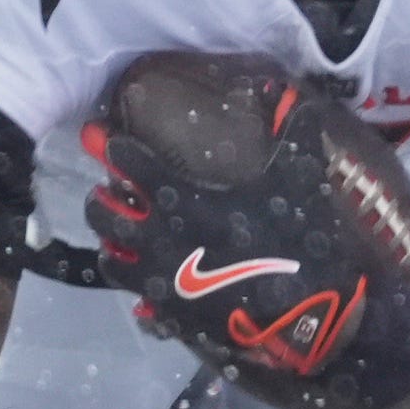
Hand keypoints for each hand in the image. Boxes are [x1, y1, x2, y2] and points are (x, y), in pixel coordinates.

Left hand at [81, 88, 409, 408]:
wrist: (308, 314)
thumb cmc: (299, 239)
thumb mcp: (302, 176)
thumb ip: (295, 131)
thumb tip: (293, 94)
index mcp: (181, 198)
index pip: (129, 162)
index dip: (117, 148)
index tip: (112, 142)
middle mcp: (158, 235)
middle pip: (101, 212)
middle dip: (101, 198)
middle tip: (109, 192)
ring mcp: (160, 278)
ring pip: (110, 256)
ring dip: (111, 241)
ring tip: (121, 235)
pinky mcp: (169, 313)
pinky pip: (136, 299)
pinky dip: (136, 287)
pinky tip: (147, 280)